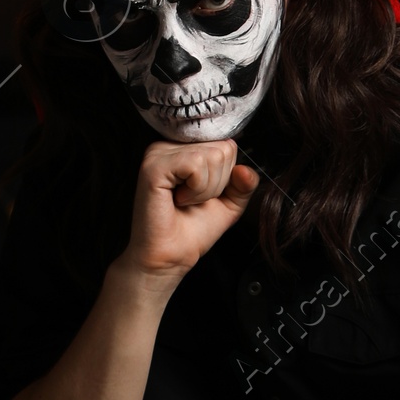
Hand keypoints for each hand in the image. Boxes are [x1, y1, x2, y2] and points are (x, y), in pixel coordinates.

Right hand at [122, 139, 257, 280]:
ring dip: (207, 189)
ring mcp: (159, 152)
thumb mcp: (230, 203)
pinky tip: (179, 200)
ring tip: (185, 201)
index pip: (227, 143)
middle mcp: (169, 145)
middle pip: (223, 148)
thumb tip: (244, 170)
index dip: (226, 176)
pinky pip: (197, 164)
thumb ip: (244, 183)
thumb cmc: (193, 230)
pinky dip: (197, 189)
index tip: (202, 194)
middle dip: (218, 183)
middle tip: (192, 200)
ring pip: (212, 156)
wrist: (172, 256)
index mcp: (184, 148)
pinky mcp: (154, 165)